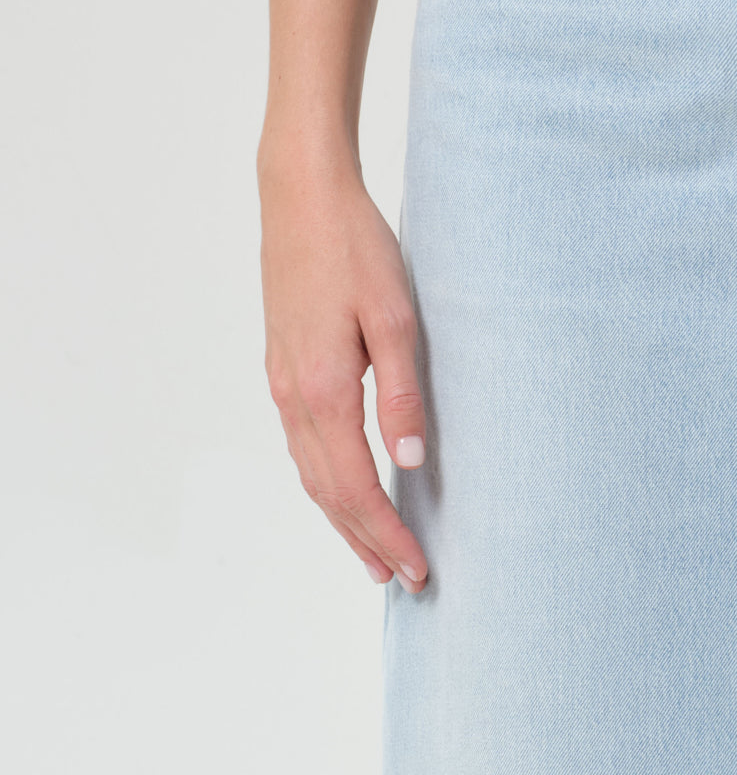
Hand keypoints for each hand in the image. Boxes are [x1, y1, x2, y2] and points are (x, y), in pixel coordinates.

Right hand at [258, 150, 428, 591]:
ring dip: (341, 516)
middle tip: (400, 578)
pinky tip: (343, 484)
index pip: (355, 487)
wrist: (301, 196)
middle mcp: (294, 396)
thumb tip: (411, 462)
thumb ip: (402, 392)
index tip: (416, 568)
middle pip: (326, 492)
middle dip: (365, 539)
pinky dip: (324, 480)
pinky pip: (302, 443)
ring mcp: (282, 381)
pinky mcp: (283, 366)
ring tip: (371, 550)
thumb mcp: (395, 316)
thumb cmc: (354, 247)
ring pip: (309, 471)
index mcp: (323, 390)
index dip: (386, 533)